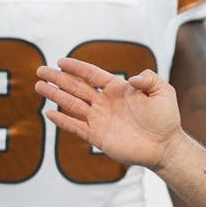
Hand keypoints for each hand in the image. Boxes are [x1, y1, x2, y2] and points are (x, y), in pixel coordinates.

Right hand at [35, 57, 182, 168]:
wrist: (165, 146)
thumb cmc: (166, 118)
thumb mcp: (163, 92)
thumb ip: (149, 79)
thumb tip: (132, 78)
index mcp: (118, 89)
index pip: (92, 75)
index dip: (77, 67)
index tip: (61, 60)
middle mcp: (106, 103)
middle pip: (76, 87)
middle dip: (58, 78)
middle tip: (40, 70)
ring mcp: (100, 119)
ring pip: (72, 104)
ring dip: (55, 95)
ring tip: (39, 86)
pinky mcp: (98, 136)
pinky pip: (76, 127)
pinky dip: (63, 121)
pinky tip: (49, 113)